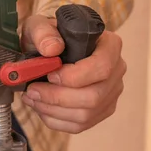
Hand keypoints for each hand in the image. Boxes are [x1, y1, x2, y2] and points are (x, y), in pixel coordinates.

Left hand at [20, 14, 126, 133]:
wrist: (51, 49)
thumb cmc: (50, 37)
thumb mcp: (40, 26)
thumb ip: (43, 33)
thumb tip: (51, 48)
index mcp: (110, 45)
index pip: (102, 67)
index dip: (75, 77)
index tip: (50, 75)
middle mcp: (117, 70)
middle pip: (94, 96)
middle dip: (58, 98)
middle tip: (33, 91)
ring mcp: (111, 93)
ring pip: (86, 114)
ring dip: (54, 111)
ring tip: (32, 99)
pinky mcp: (101, 110)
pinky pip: (81, 125)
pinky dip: (56, 121)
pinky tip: (41, 108)